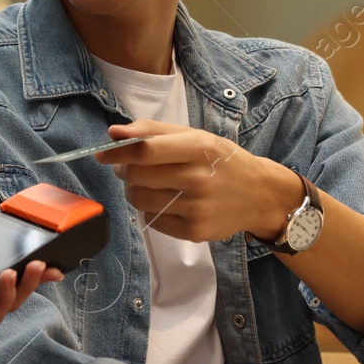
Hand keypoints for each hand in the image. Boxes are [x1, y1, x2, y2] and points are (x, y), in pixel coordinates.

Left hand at [95, 120, 302, 242]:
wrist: (260, 195)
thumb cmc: (222, 161)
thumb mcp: (196, 137)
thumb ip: (153, 131)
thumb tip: (113, 133)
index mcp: (199, 148)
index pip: (144, 150)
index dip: (117, 152)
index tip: (103, 152)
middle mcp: (199, 179)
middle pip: (136, 176)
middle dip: (125, 170)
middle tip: (131, 168)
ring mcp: (197, 208)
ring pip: (139, 199)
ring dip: (135, 190)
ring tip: (152, 185)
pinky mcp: (194, 232)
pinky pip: (151, 220)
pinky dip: (152, 210)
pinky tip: (169, 202)